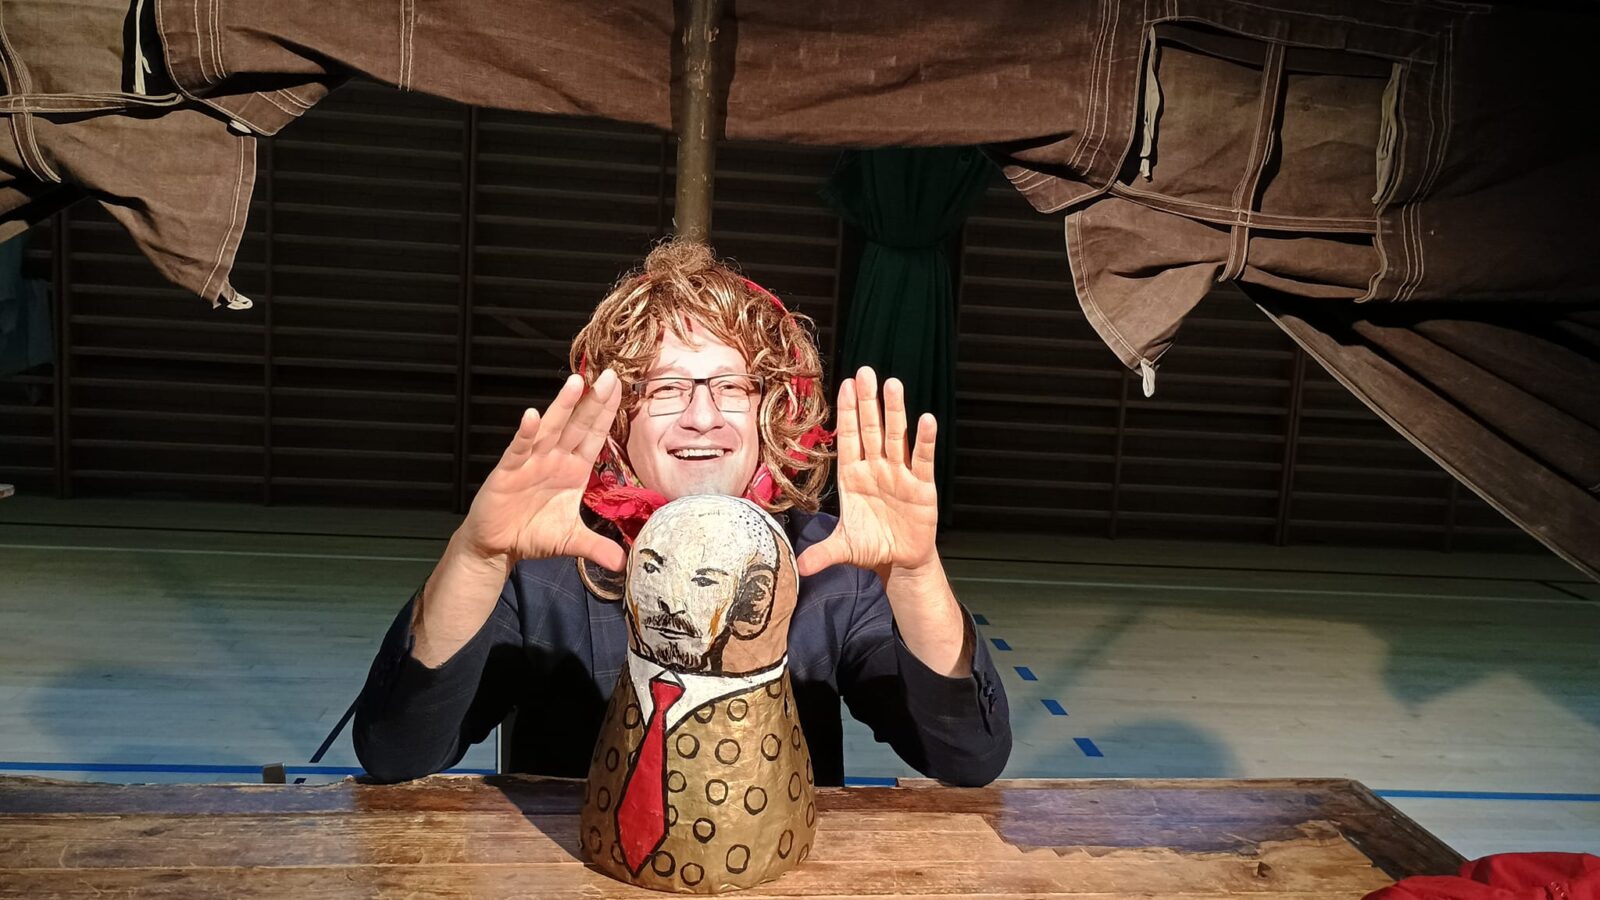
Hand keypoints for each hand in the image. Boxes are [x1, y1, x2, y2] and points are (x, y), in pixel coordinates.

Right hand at [456, 370, 626, 572]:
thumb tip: (624, 564)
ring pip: (550, 430)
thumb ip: (597, 547)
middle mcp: (555, 460)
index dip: (606, 413)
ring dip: (562, 407)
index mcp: (574, 470)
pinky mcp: (508, 472)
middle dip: (592, 401)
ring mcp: (532, 463)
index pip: (594, 436)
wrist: (498, 546)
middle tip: (608, 375)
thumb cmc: (533, 534)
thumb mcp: (571, 541)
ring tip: (576, 382)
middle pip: (577, 425)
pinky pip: (518, 450)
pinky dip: (526, 433)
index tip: (620, 388)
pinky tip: (532, 416)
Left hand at [796, 367, 938, 579]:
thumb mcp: (845, 549)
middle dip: (868, 402)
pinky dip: (925, 441)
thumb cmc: (872, 547)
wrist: (902, 560)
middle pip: (872, 430)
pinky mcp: (922, 485)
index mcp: (853, 478)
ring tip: (893, 385)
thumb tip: (799, 568)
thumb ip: (824, 553)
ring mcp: (900, 474)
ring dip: (895, 412)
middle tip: (865, 372)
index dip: (847, 413)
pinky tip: (925, 419)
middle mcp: (876, 469)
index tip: (844, 385)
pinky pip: (923, 459)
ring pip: (896, 437)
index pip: (849, 439)